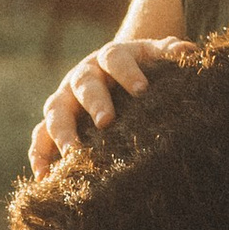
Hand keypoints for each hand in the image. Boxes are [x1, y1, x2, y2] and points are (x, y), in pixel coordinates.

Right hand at [30, 38, 193, 172]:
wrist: (115, 70)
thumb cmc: (141, 68)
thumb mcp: (155, 56)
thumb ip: (170, 52)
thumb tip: (189, 52)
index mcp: (110, 56)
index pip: (115, 58)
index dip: (127, 72)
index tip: (142, 90)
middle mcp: (83, 75)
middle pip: (83, 84)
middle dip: (94, 102)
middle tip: (106, 122)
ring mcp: (65, 98)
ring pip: (56, 111)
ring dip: (62, 133)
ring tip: (72, 155)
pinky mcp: (54, 121)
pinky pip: (40, 136)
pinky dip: (39, 155)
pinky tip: (43, 177)